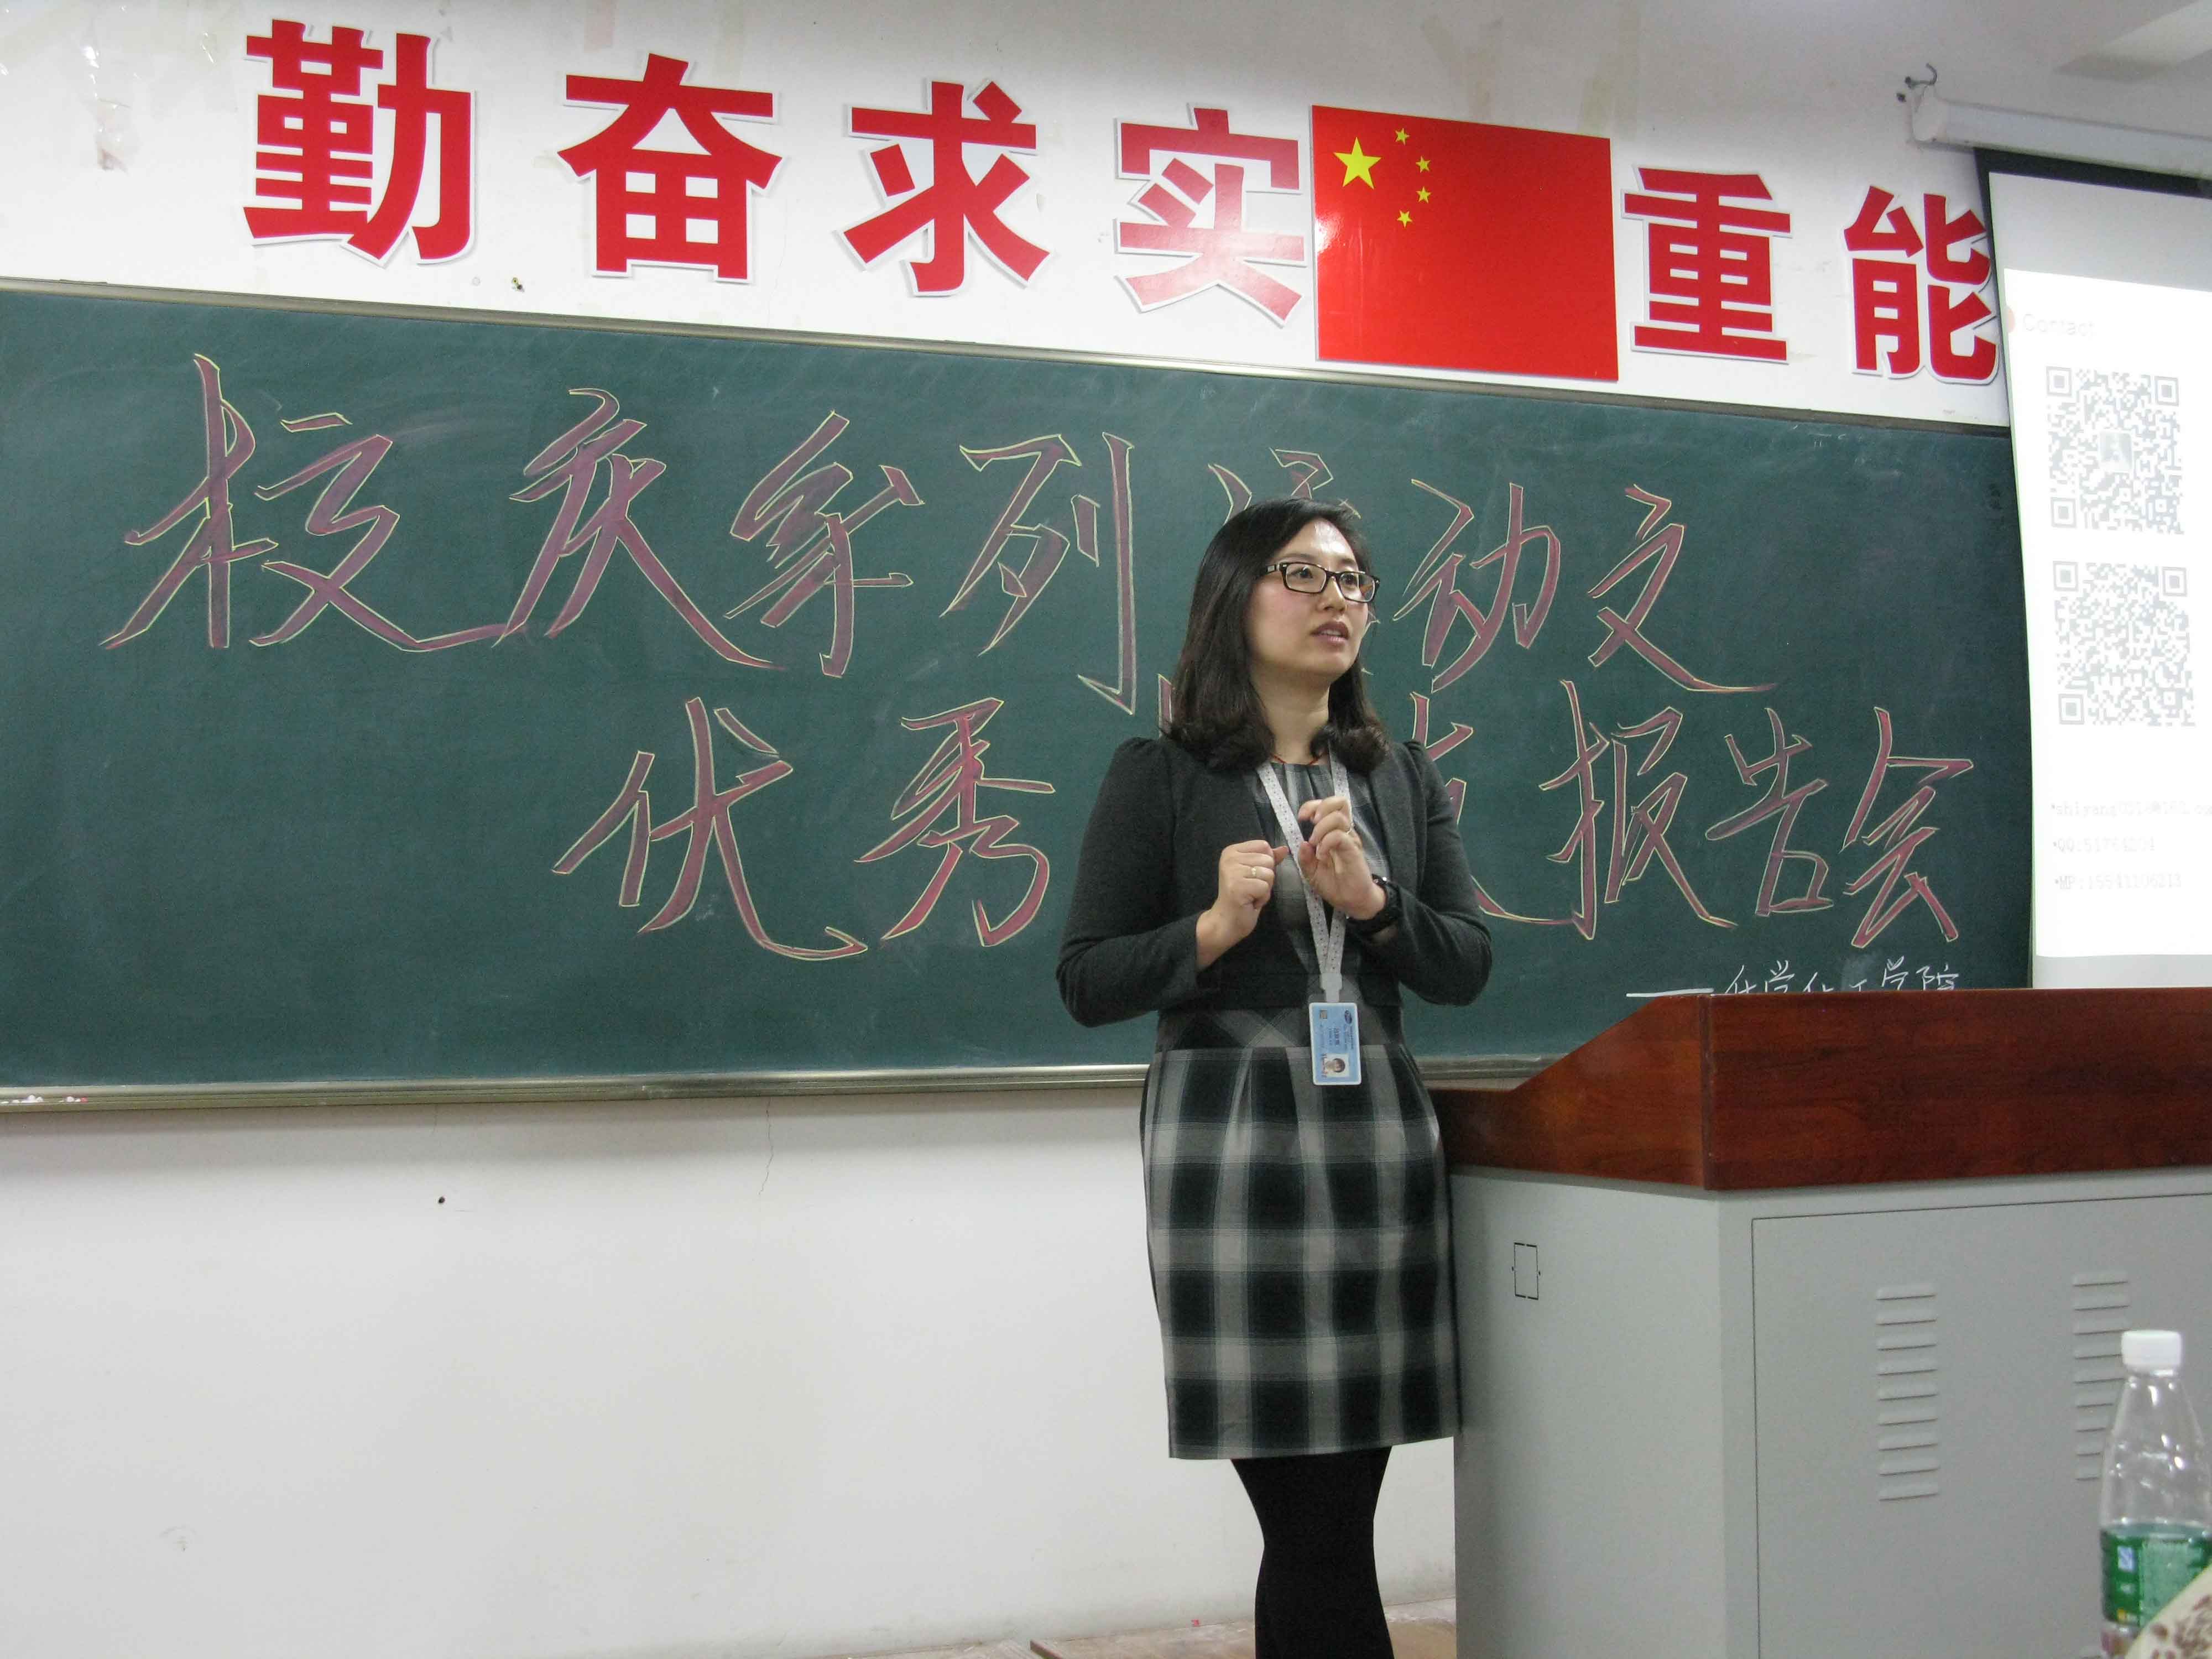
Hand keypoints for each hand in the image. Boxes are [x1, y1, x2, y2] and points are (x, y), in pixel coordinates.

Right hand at [1196, 838, 1288, 966]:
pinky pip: (1265, 887)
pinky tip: (1250, 902)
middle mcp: (1230, 858)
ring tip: (1250, 895)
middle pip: (1268, 859)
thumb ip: (1269, 859)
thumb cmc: (1243, 897)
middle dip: (1266, 878)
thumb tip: (1284, 848)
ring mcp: (1232, 871)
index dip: (1266, 863)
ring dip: (1264, 888)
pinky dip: (1262, 898)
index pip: (1263, 845)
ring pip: (1269, 873)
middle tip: (1251, 888)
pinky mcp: (1238, 886)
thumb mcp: (1257, 874)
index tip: (1252, 876)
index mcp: (1232, 851)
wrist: (1226, 921)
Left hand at [1296, 795, 1384, 918]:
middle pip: (1339, 802)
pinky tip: (1321, 855)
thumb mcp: (1311, 871)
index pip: (1327, 805)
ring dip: (1321, 829)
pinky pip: (1340, 836)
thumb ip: (1304, 857)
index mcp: (1333, 831)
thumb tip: (1302, 843)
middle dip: (1321, 807)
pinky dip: (1326, 842)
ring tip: (1315, 845)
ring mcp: (1350, 840)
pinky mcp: (1354, 850)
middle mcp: (1344, 831)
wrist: (1351, 900)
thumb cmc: (1333, 883)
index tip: (1302, 817)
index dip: (1312, 806)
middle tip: (1312, 823)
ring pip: (1338, 818)